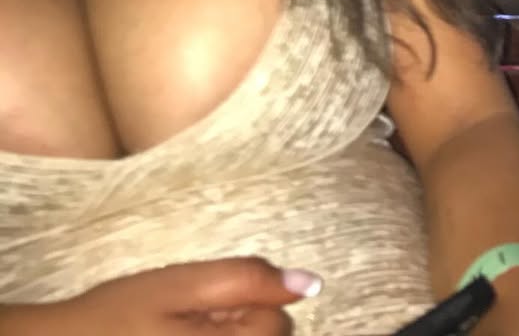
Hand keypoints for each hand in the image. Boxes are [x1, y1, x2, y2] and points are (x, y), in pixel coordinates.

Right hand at [1, 258, 321, 333]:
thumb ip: (247, 279)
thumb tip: (311, 283)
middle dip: (247, 325)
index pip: (280, 326)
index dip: (255, 300)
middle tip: (196, 316)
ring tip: (188, 331)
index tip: (214, 298)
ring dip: (234, 334)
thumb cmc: (117, 315)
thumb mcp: (181, 284)